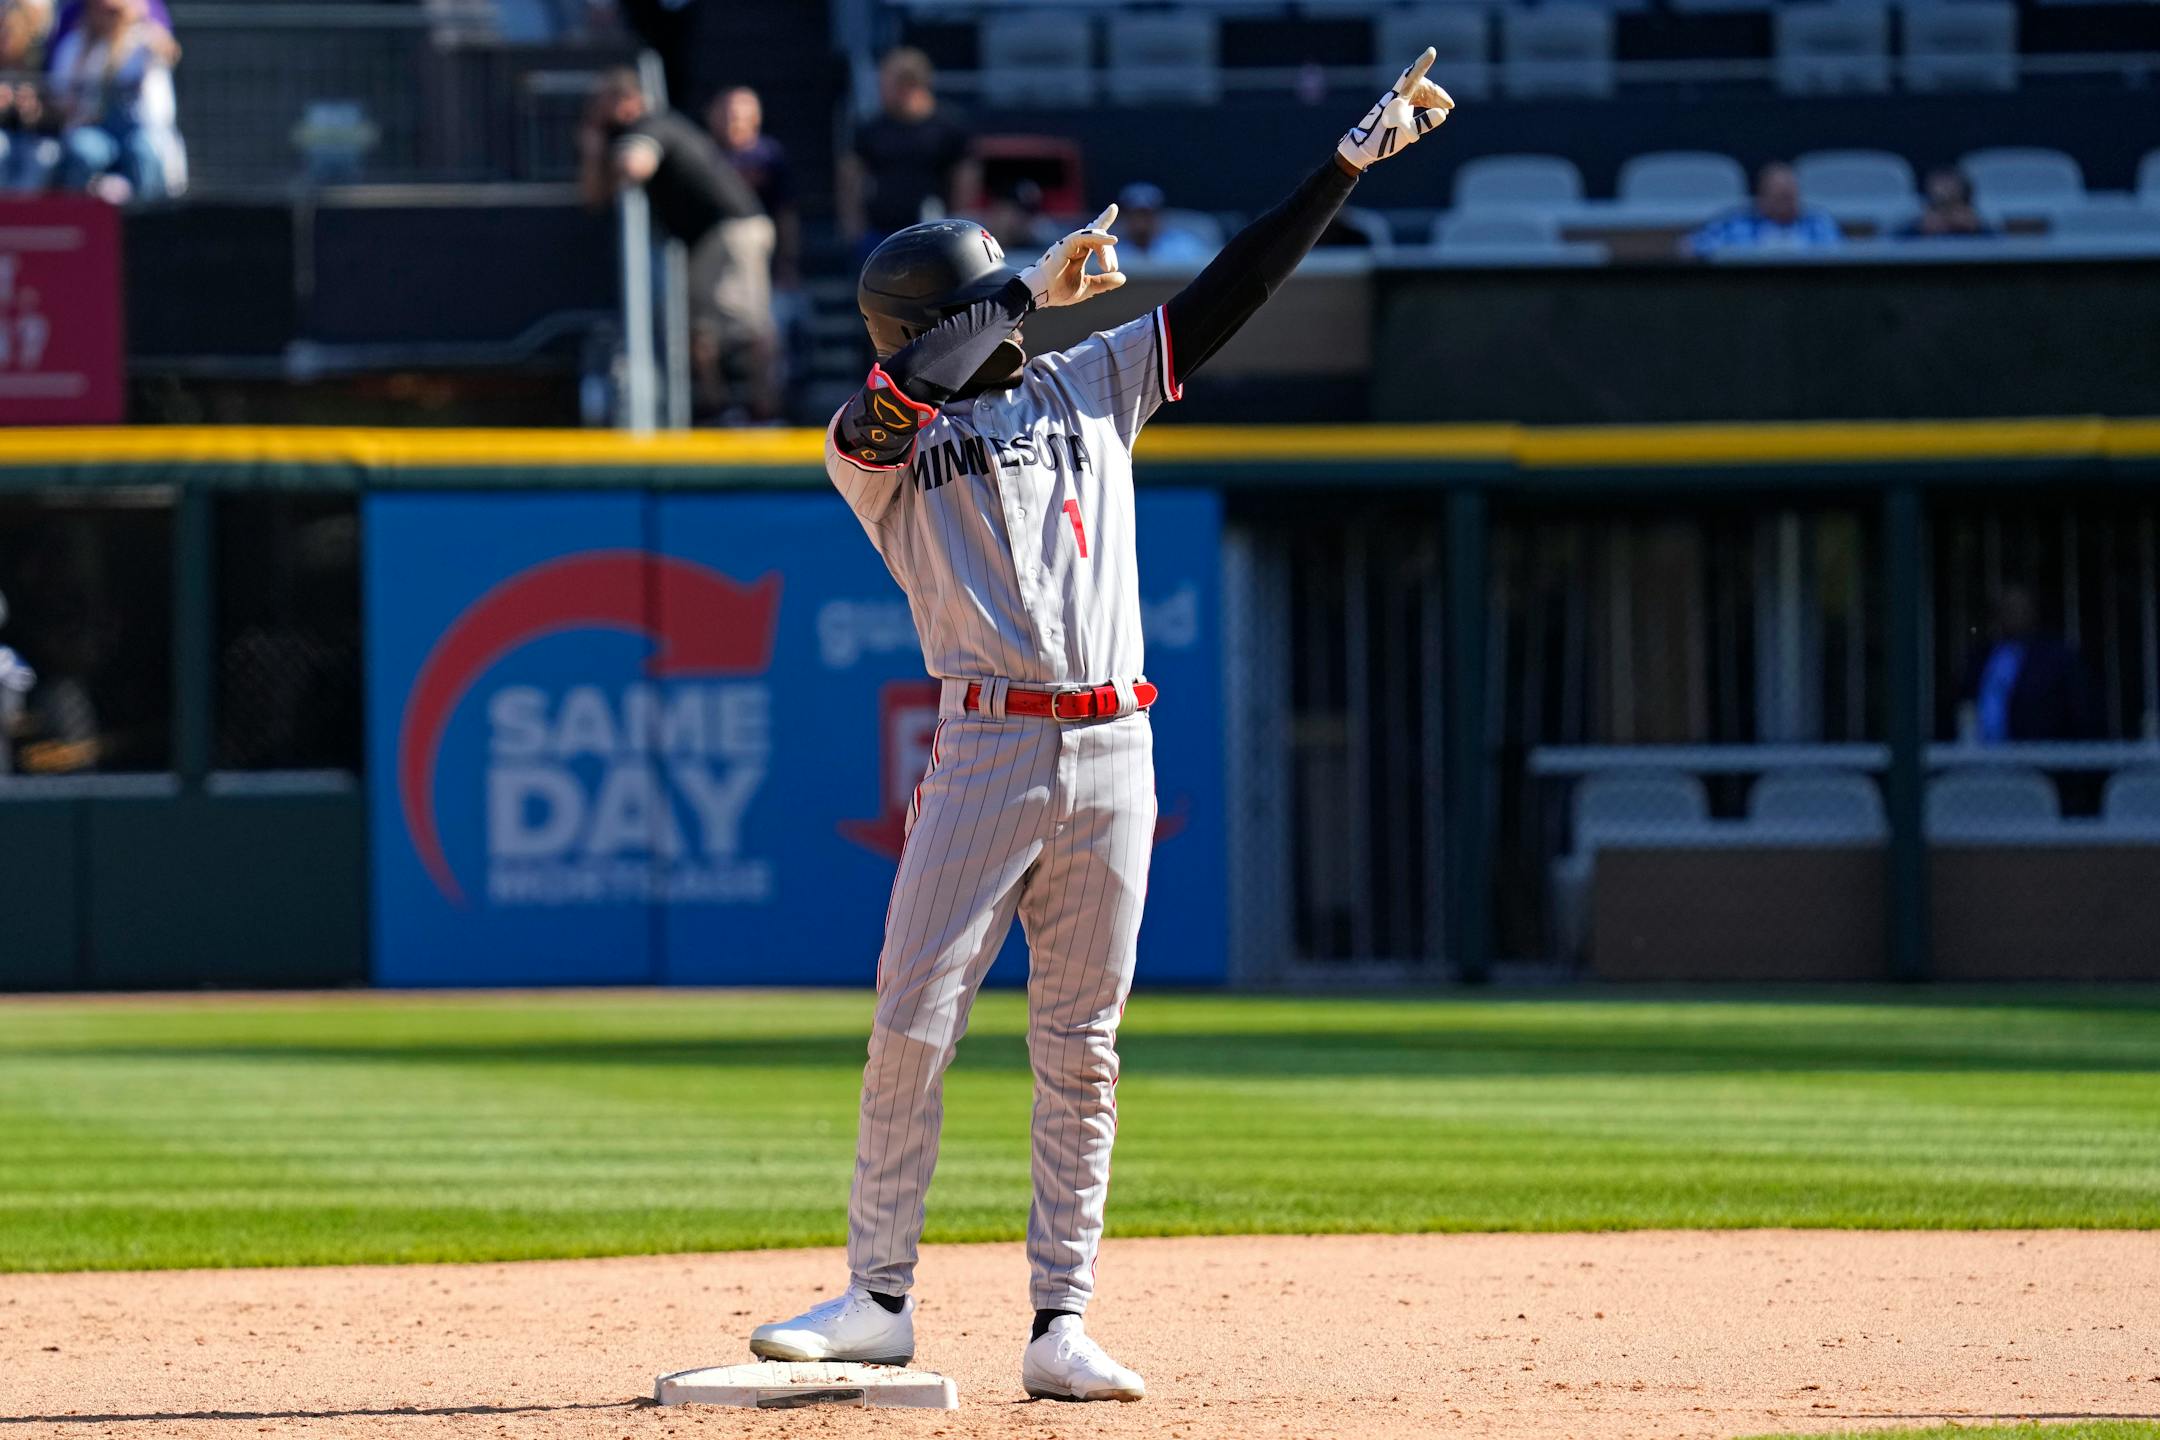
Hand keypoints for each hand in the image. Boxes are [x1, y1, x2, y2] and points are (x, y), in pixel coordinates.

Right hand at [1018, 205, 1126, 308]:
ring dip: (1104, 246)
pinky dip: (1097, 237)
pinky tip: (1110, 240)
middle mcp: (1075, 245)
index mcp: (1080, 253)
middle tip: (1111, 268)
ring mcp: (1069, 244)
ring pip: (1092, 235)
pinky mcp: (1064, 246)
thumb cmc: (1059, 291)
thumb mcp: (1087, 287)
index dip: (1104, 220)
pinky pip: (1081, 236)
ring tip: (1110, 261)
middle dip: (1108, 252)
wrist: (1041, 295)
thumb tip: (1122, 277)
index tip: (1113, 208)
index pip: (1095, 234)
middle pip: (1098, 236)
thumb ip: (1104, 282)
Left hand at [1337, 47, 1453, 172]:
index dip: (1422, 64)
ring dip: (1434, 99)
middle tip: (1449, 107)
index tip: (1432, 51)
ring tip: (1445, 112)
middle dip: (1437, 93)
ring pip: (1420, 93)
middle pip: (1421, 85)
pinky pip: (1416, 100)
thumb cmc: (1380, 142)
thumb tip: (1442, 113)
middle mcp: (1397, 96)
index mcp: (1396, 99)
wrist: (1363, 148)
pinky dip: (1427, 104)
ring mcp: (1398, 102)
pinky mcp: (1398, 108)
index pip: (1411, 76)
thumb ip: (1423, 124)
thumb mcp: (1403, 135)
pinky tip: (1435, 112)